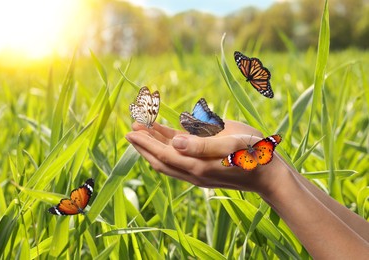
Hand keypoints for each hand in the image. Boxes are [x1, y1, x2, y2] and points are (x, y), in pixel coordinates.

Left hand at [126, 120, 289, 195]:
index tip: (130, 130)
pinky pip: (181, 158)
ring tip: (141, 129)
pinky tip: (165, 136)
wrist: (269, 174)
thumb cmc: (254, 154)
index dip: (145, 143)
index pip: (163, 154)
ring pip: (169, 159)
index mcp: (198, 166)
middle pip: (161, 159)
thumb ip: (201, 144)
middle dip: (144, 144)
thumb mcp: (231, 144)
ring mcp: (198, 171)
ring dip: (154, 145)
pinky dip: (169, 146)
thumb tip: (174, 143)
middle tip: (130, 128)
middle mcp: (194, 172)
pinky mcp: (204, 168)